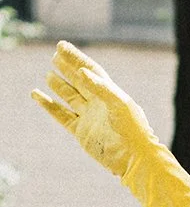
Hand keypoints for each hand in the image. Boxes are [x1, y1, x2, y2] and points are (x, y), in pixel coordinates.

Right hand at [31, 41, 189, 206]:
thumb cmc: (134, 131)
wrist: (134, 159)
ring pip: (70, 97)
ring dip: (59, 85)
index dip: (76, 58)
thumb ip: (101, 88)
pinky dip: (49, 106)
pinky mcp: (81, 132)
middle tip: (55, 54)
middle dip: (67, 68)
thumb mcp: (120, 105)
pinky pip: (61, 116)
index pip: (91, 71)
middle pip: (80, 81)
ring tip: (48, 73)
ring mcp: (90, 118)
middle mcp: (100, 104)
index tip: (62, 46)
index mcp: (112, 94)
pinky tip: (38, 96)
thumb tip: (82, 71)